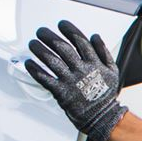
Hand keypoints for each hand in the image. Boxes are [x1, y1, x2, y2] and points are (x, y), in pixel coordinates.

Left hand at [23, 21, 125, 140]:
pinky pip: (45, 78)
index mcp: (93, 62)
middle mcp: (81, 69)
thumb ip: (103, 51)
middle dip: (49, 37)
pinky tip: (29, 62)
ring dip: (40, 50)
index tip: (61, 24)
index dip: (69, 30)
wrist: (103, 117)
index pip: (79, 40)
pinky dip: (35, 70)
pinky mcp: (61, 93)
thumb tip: (95, 36)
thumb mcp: (112, 70)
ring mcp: (70, 81)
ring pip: (51, 61)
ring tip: (32, 43)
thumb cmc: (106, 94)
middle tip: (41, 31)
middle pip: (62, 47)